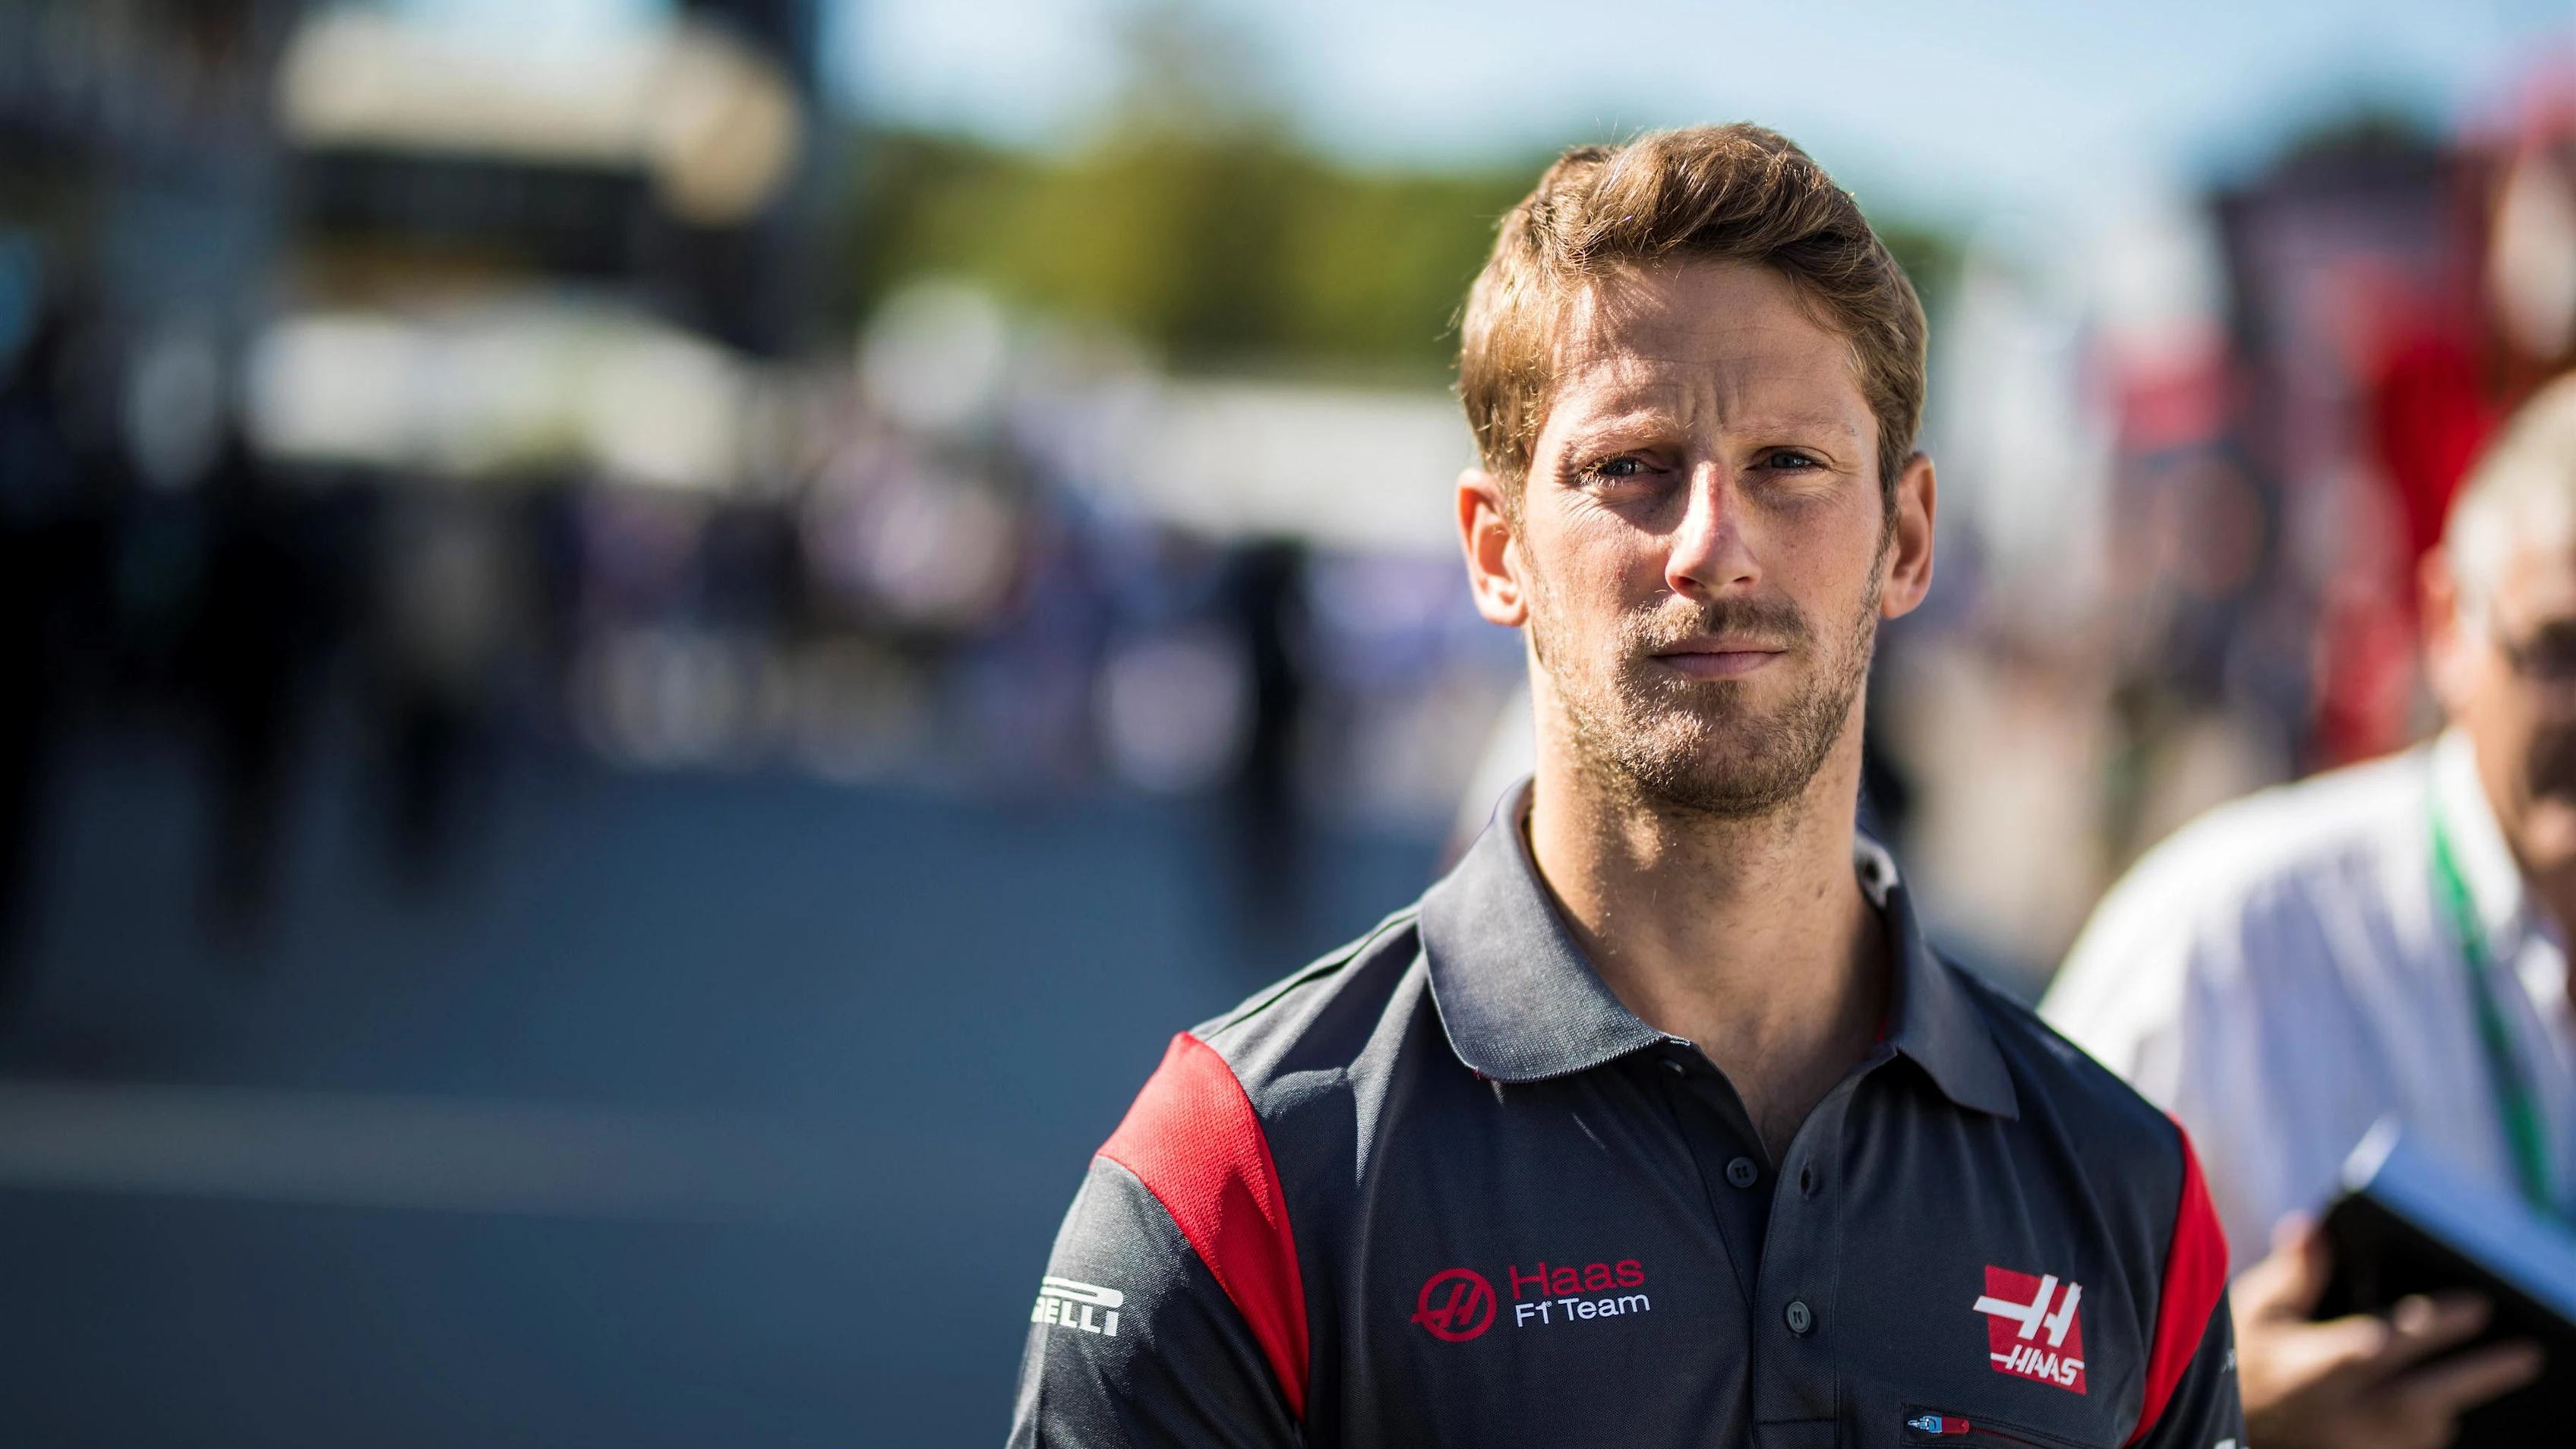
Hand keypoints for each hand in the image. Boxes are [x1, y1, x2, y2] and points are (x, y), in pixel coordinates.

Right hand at [2234, 1215, 2542, 1448]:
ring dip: (2451, 1398)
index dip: (2424, 1330)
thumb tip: (2314, 1227)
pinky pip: (2413, 1446)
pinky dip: (2428, 1424)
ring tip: (2491, 1369)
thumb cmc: (2238, 1361)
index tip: (2475, 1308)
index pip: (2375, 1347)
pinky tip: (2436, 1406)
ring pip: (2424, 1428)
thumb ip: (2294, 1274)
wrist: (2223, 1427)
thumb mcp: (2255, 1312)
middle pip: (2422, 1399)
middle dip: (2479, 1373)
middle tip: (2526, 1353)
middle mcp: (2335, 1417)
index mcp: (2306, 1371)